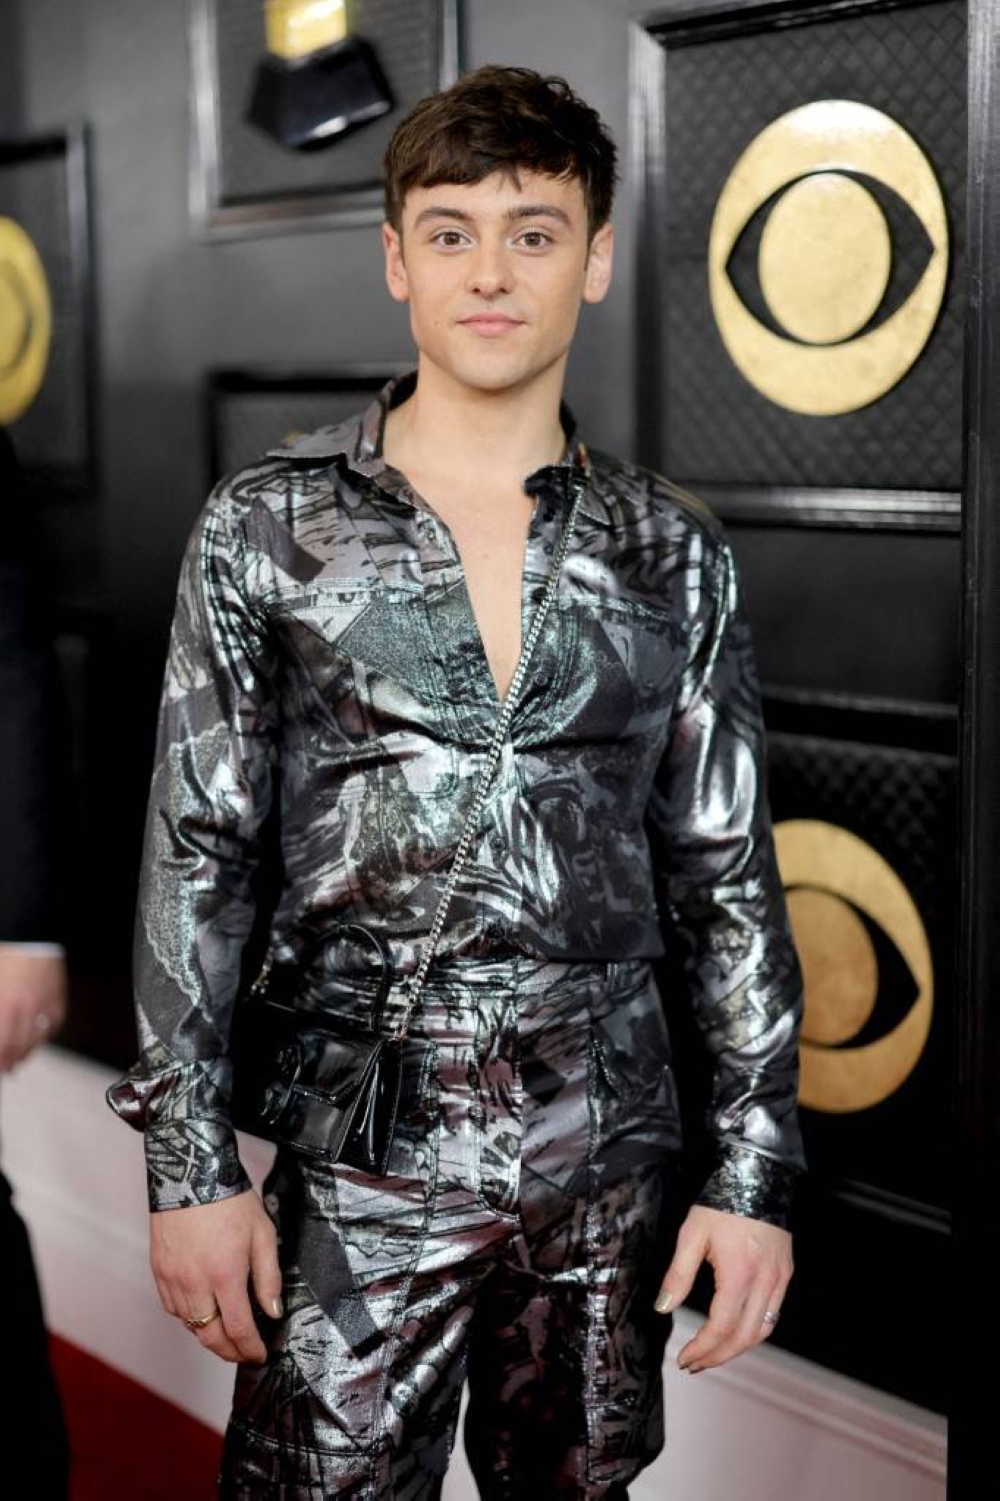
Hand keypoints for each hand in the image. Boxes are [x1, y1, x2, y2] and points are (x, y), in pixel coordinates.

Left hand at [0, 947, 67, 1070]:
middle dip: (10, 1062)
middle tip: (5, 1068)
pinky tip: (36, 1039)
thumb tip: (0, 1026)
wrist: (32, 936)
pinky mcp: (57, 1001)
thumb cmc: (8, 955)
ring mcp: (44, 1006)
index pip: (2, 1044)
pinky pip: (52, 1027)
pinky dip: (43, 1037)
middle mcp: (26, 1009)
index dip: (0, 1059)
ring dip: (26, 1053)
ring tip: (18, 1059)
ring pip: (37, 1041)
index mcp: (5, 1005)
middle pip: (18, 1048)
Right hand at [150, 1188, 282, 1364]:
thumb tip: (272, 1311)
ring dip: (208, 1335)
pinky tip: (202, 1311)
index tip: (259, 1354)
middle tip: (243, 1353)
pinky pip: (172, 1308)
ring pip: (189, 1325)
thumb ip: (269, 1276)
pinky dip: (188, 1317)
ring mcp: (172, 1278)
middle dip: (229, 1352)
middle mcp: (194, 1283)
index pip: (238, 1329)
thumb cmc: (229, 1199)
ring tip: (226, 1333)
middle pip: (209, 1337)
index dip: (250, 1348)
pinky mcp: (158, 1270)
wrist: (192, 1172)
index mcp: (224, 1275)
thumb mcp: (263, 1233)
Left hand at [655, 1204, 792, 1373]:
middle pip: (745, 1337)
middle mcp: (765, 1281)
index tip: (685, 1358)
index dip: (703, 1348)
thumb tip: (662, 1307)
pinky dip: (754, 1331)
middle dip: (718, 1356)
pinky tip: (736, 1331)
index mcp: (740, 1272)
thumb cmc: (722, 1202)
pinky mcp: (786, 1273)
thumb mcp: (692, 1234)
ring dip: (737, 1348)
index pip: (722, 1326)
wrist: (758, 1176)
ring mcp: (780, 1278)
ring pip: (763, 1330)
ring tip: (712, 1353)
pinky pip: (773, 1314)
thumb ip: (678, 1274)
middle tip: (695, 1363)